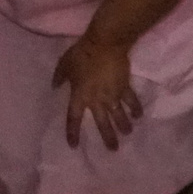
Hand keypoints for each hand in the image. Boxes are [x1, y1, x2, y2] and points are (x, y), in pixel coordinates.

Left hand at [53, 36, 141, 150]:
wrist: (106, 44)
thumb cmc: (82, 53)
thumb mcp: (65, 63)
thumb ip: (59, 77)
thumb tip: (54, 87)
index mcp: (80, 96)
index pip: (73, 118)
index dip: (73, 132)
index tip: (74, 146)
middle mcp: (97, 100)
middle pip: (102, 123)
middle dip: (108, 137)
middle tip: (113, 149)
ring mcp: (113, 95)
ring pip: (119, 116)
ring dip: (124, 126)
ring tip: (128, 133)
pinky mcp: (125, 87)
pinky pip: (131, 101)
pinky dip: (135, 108)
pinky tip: (138, 115)